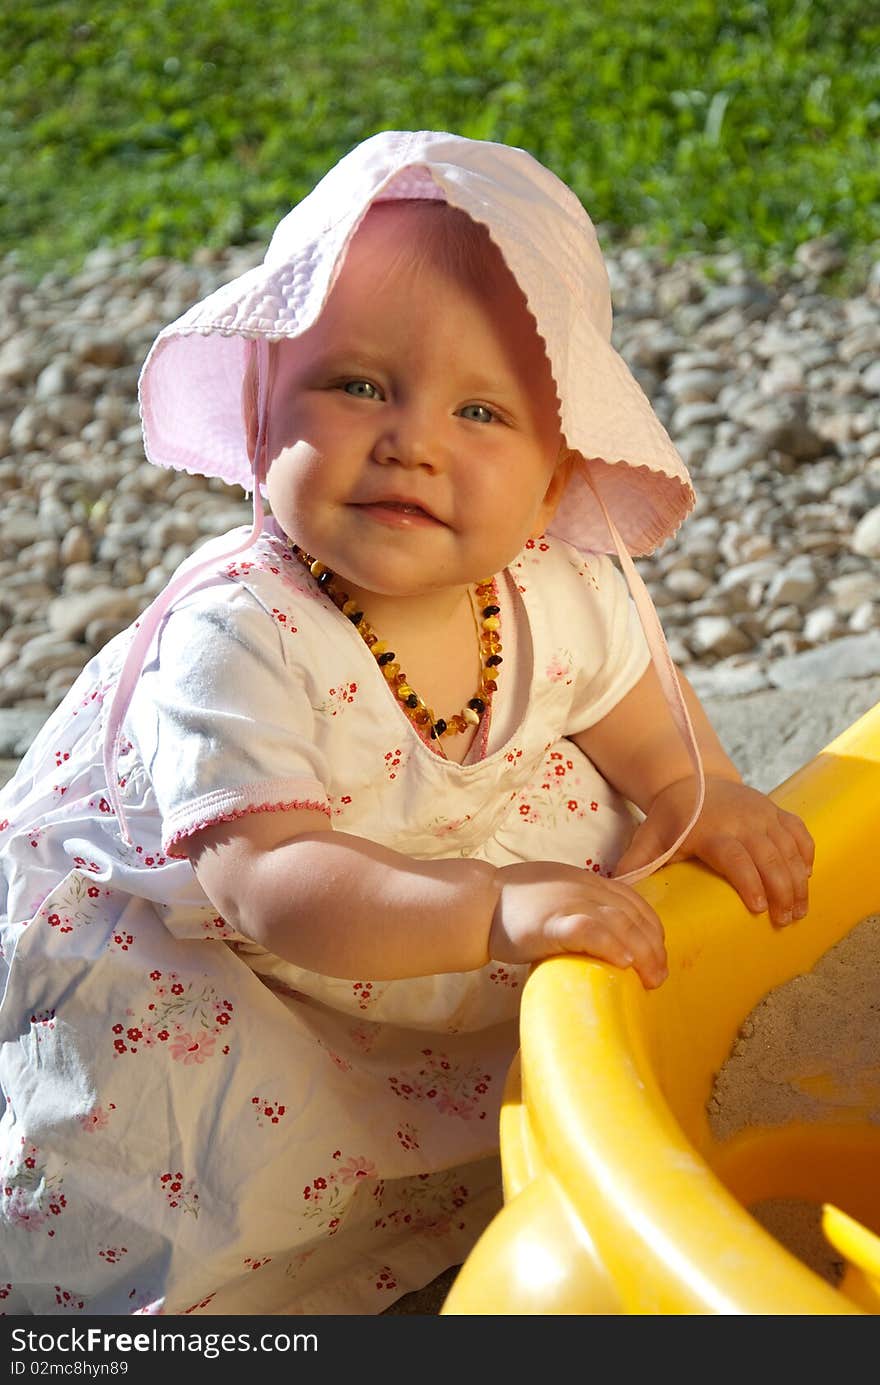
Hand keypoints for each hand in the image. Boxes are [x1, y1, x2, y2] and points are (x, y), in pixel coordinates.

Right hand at [490, 860, 667, 988]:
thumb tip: (604, 935)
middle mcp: (584, 888)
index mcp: (587, 881)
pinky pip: (590, 931)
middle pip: (633, 916)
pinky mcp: (552, 924)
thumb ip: (580, 905)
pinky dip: (612, 945)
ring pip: (620, 924)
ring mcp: (568, 904)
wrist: (478, 903)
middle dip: (653, 948)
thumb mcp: (556, 893)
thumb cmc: (513, 905)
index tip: (657, 954)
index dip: (652, 930)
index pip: (634, 902)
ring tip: (650, 978)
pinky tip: (623, 963)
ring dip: (642, 953)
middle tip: (658, 977)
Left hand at [613, 775, 814, 926]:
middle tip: (787, 920)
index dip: (749, 882)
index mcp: (712, 830)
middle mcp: (742, 821)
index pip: (736, 858)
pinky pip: (798, 832)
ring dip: (798, 881)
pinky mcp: (775, 810)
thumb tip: (615, 891)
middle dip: (783, 891)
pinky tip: (807, 877)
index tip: (758, 909)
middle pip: (770, 858)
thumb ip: (635, 864)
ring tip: (799, 911)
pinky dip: (806, 854)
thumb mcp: (649, 837)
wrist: (692, 777)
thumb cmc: (669, 817)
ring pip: (788, 848)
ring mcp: (762, 814)